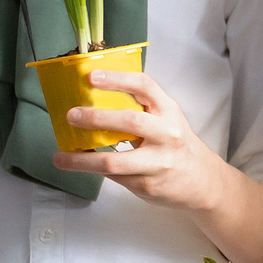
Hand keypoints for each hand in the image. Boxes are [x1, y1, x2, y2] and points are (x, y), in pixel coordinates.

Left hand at [55, 69, 231, 212]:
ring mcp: (158, 162)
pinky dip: (94, 170)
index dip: (117, 78)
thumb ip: (140, 110)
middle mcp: (167, 134)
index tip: (91, 76)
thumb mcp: (166, 120)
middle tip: (71, 115)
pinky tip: (82, 166)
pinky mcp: (147, 185)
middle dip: (96, 117)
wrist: (202, 181)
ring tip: (60, 158)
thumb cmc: (175, 144)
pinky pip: (115, 177)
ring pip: (114, 161)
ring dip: (82, 160)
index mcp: (168, 111)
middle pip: (130, 121)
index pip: (144, 86)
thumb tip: (93, 100)